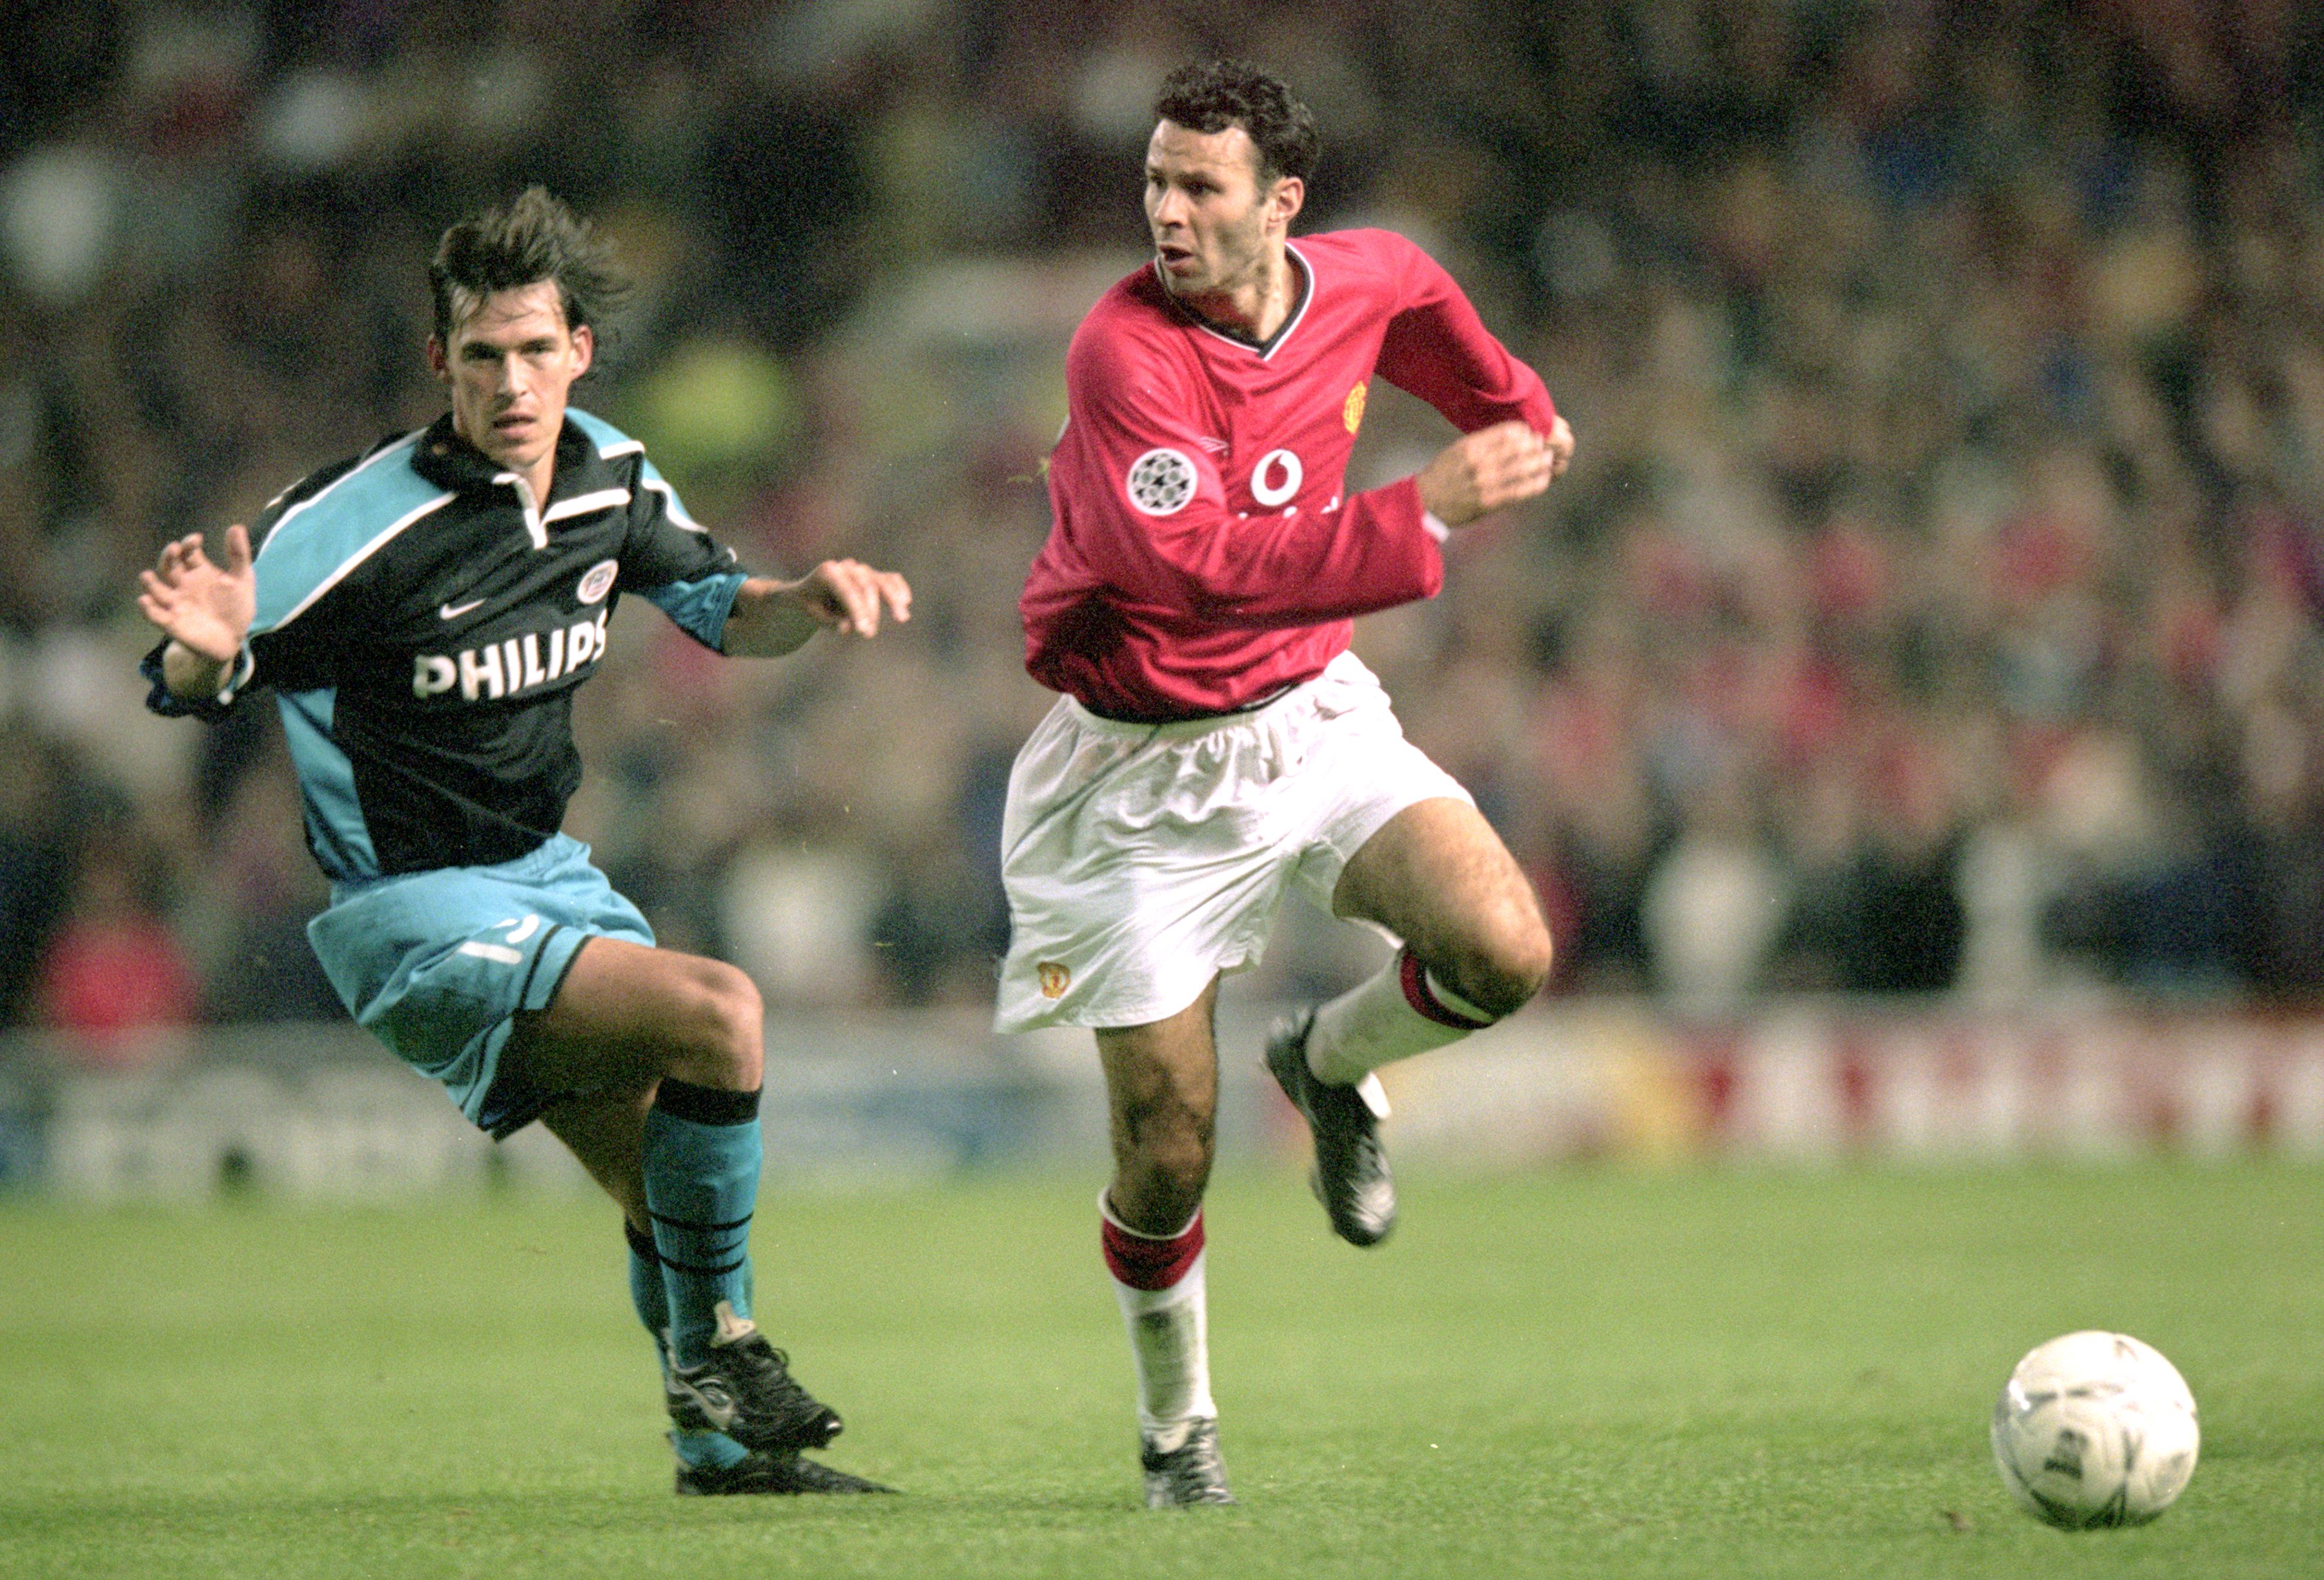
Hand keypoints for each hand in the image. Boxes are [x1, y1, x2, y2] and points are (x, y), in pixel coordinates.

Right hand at [138, 525, 254, 663]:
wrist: (233, 639)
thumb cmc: (235, 607)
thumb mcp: (242, 580)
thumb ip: (239, 555)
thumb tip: (236, 526)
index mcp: (198, 571)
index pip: (188, 552)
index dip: (189, 544)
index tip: (196, 539)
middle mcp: (182, 584)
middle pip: (168, 566)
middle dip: (168, 557)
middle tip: (174, 549)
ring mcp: (175, 602)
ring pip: (155, 589)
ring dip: (150, 583)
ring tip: (147, 576)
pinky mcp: (171, 622)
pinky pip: (155, 615)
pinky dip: (148, 609)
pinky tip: (145, 601)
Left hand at [780, 558, 912, 637]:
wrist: (812, 593)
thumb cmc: (813, 605)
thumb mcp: (815, 616)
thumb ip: (831, 621)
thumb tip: (848, 627)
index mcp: (827, 572)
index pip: (847, 590)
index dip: (857, 610)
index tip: (863, 631)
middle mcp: (846, 567)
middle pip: (865, 585)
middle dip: (870, 611)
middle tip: (868, 634)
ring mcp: (861, 570)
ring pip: (880, 580)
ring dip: (893, 599)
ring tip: (902, 618)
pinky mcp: (873, 576)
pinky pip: (890, 578)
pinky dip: (899, 588)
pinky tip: (906, 602)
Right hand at [1414, 418, 1571, 527]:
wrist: (1425, 502)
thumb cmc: (1441, 475)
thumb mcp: (1456, 450)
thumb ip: (1481, 442)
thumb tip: (1510, 435)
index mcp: (1471, 446)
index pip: (1506, 433)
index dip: (1523, 431)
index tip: (1529, 432)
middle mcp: (1480, 463)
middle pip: (1518, 449)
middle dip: (1534, 445)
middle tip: (1542, 444)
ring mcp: (1486, 483)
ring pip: (1522, 469)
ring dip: (1539, 462)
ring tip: (1547, 459)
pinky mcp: (1490, 502)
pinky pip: (1520, 491)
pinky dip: (1536, 484)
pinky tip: (1544, 479)